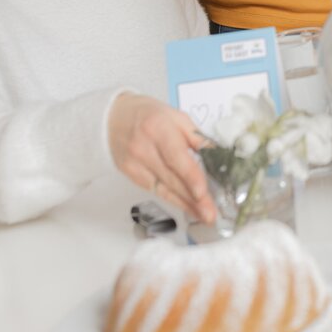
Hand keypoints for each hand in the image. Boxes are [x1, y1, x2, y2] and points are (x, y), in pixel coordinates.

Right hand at [108, 93, 215, 224]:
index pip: (176, 157)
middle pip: (171, 178)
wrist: (114, 118)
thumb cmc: (150, 115)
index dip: (190, 176)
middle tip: (210, 214)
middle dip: (192, 198)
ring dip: (185, 204)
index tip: (202, 192)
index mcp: (159, 128)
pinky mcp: (130, 175)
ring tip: (203, 215)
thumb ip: (196, 137)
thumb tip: (217, 155)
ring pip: (163, 189)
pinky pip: (154, 190)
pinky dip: (172, 200)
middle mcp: (144, 148)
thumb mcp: (177, 117)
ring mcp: (134, 164)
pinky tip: (186, 207)